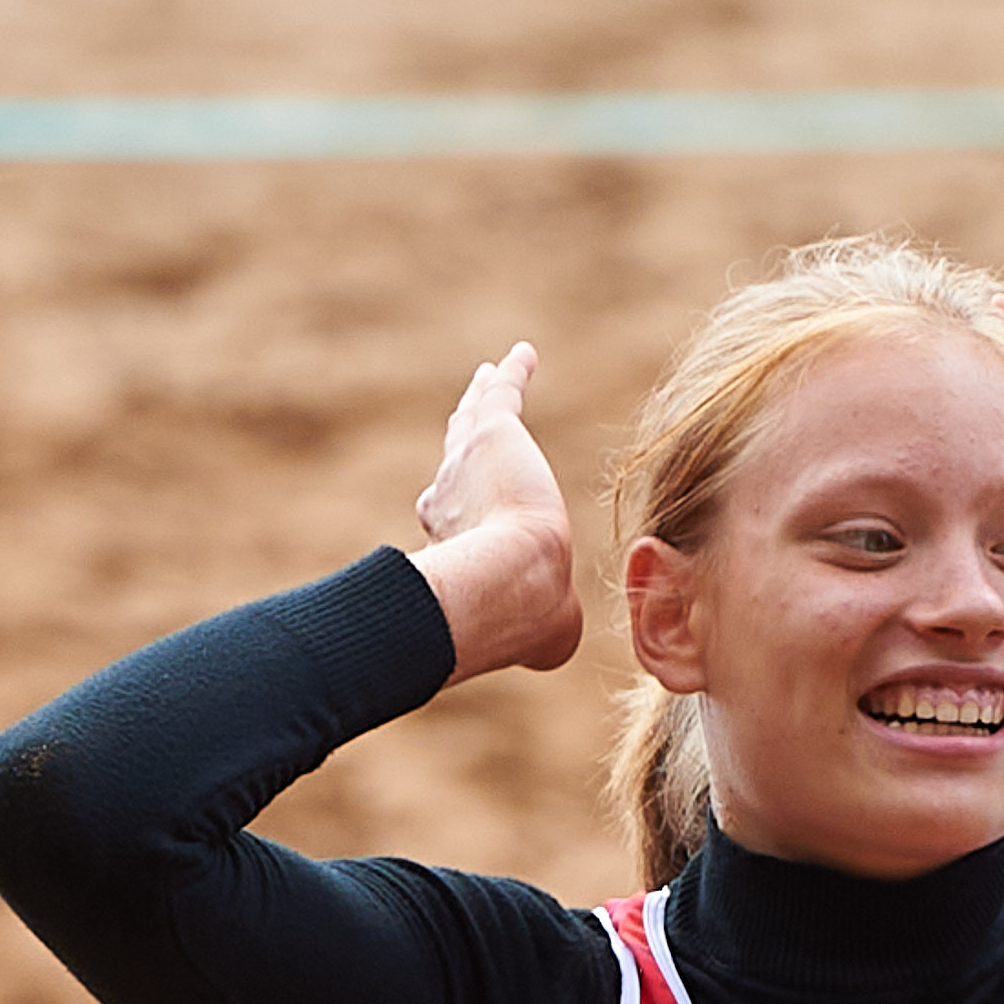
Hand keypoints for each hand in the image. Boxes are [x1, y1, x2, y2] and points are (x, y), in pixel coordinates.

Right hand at [408, 343, 583, 685]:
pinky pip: (504, 391)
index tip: (459, 513)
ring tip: (488, 377)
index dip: (461, 515)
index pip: (457, 520)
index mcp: (457, 544)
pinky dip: (512, 373)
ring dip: (483, 398)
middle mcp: (450, 499)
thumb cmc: (523, 614)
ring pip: (475, 421)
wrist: (514, 580)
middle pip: (456, 462)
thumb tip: (552, 648)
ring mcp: (467, 462)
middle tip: (467, 423)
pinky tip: (523, 356)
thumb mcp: (541, 633)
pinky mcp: (494, 431)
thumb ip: (545, 634)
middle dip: (461, 444)